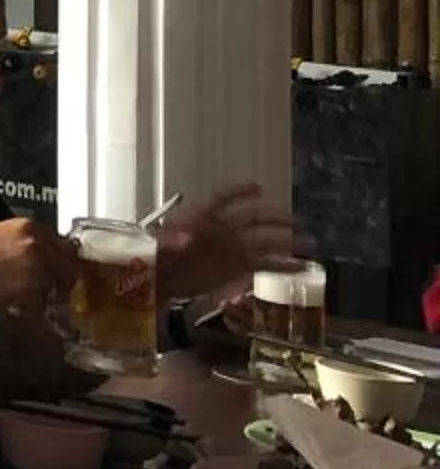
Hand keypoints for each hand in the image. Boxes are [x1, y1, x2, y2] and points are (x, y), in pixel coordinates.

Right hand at [0, 216, 73, 316]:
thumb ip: (23, 238)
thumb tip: (42, 250)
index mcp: (28, 226)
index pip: (64, 243)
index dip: (60, 259)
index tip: (57, 268)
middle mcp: (36, 244)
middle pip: (70, 264)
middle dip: (62, 277)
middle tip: (50, 287)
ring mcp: (36, 267)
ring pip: (59, 285)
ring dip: (50, 293)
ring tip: (26, 294)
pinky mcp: (32, 289)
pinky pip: (45, 302)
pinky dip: (37, 306)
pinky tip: (18, 301)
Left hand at [158, 183, 298, 299]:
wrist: (160, 280)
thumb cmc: (159, 258)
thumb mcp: (162, 246)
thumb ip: (174, 242)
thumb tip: (186, 239)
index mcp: (202, 216)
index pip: (223, 199)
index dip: (239, 192)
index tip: (258, 188)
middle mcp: (222, 229)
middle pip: (252, 218)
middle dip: (274, 219)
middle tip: (297, 222)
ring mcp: (232, 248)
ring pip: (264, 242)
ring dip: (286, 242)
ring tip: (309, 244)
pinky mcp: (238, 268)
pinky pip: (264, 264)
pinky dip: (283, 265)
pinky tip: (300, 267)